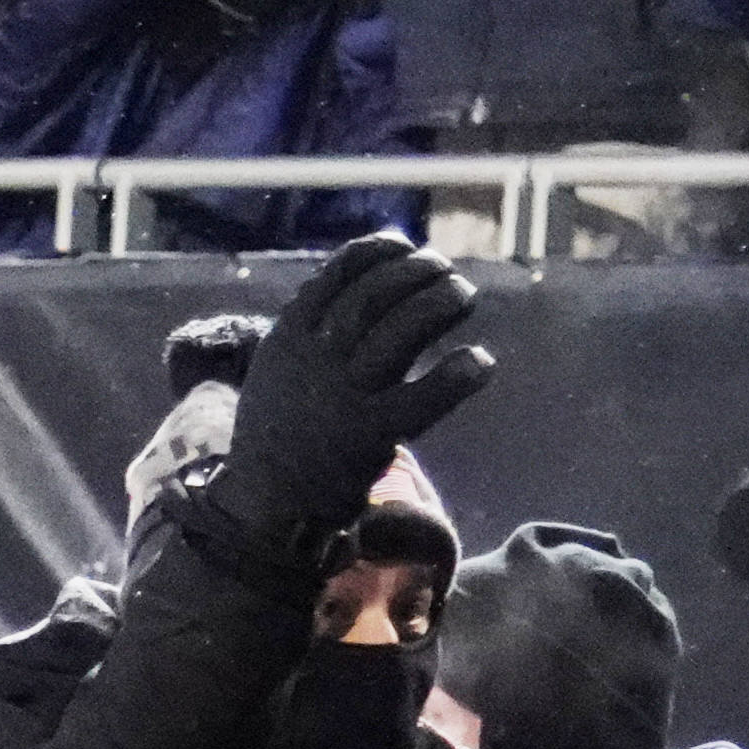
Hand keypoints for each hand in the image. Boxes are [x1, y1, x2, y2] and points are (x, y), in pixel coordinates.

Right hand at [223, 230, 490, 532]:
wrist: (267, 502)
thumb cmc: (283, 428)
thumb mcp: (278, 366)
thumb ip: (311, 324)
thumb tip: (360, 276)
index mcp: (289, 338)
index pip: (338, 276)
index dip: (378, 253)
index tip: (407, 247)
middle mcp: (315, 360)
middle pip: (374, 298)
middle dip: (415, 274)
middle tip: (446, 270)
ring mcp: (343, 397)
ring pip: (398, 334)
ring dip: (437, 305)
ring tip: (464, 294)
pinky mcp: (370, 436)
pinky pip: (420, 400)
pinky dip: (456, 377)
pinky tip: (481, 360)